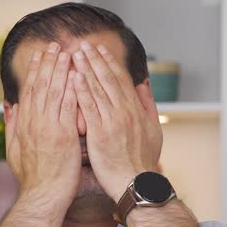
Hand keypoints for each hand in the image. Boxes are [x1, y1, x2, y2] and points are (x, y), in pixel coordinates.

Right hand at [5, 42, 80, 206]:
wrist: (42, 196)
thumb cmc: (33, 178)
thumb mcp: (14, 150)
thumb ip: (11, 125)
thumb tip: (10, 105)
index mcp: (23, 124)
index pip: (30, 90)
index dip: (36, 70)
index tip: (41, 54)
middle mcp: (33, 122)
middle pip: (41, 85)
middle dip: (48, 62)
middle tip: (55, 44)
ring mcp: (47, 128)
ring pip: (54, 91)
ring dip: (61, 69)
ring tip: (68, 52)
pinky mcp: (62, 135)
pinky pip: (68, 106)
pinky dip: (72, 89)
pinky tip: (78, 74)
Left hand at [71, 41, 162, 201]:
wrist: (137, 183)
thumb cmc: (143, 160)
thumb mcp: (154, 130)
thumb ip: (148, 104)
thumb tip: (144, 84)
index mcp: (135, 109)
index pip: (120, 79)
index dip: (109, 62)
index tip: (99, 49)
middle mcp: (125, 111)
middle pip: (108, 79)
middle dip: (95, 59)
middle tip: (83, 43)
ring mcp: (113, 121)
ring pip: (98, 89)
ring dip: (85, 69)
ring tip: (74, 53)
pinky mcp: (101, 133)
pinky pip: (89, 108)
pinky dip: (82, 91)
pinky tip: (73, 77)